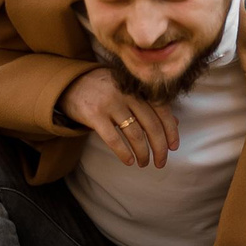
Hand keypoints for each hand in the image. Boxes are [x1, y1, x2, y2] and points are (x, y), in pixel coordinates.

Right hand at [60, 70, 178, 166]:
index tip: (173, 146)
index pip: (162, 110)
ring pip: (135, 134)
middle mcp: (126, 93)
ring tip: (143, 163)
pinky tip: (129, 161)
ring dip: (142, 153)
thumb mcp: (128, 91)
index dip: (171, 130)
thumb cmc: (104, 89)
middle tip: (160, 162)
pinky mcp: (94, 114)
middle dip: (159, 147)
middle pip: (151, 125)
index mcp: (137, 87)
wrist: (70, 83)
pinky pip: (113, 138)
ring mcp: (110, 103)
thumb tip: (175, 123)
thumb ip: (150, 105)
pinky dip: (123, 152)